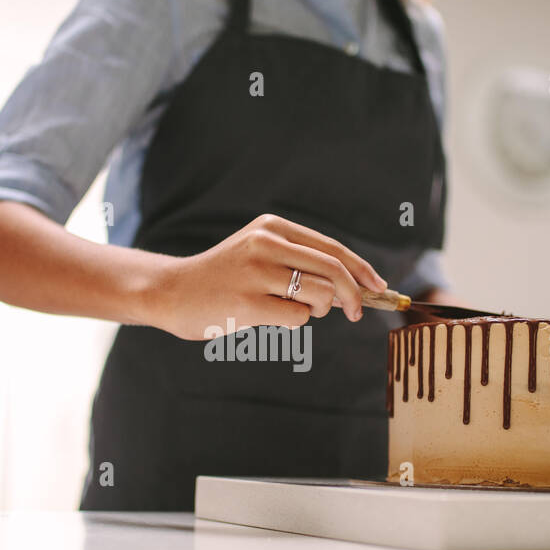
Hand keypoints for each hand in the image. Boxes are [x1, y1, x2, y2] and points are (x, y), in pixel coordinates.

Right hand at [147, 214, 387, 339]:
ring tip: (293, 311)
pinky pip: (297, 317)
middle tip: (357, 313)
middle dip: (354, 295)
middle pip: (333, 269)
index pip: (332, 248)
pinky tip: (269, 317)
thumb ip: (299, 263)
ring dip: (318, 310)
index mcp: (272, 227)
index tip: (377, 287)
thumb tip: (352, 288)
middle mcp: (266, 243)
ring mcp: (256, 272)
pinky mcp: (248, 303)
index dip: (361, 269)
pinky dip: (295, 322)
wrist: (171, 292)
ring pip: (320, 295)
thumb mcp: (258, 254)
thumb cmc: (222, 279)